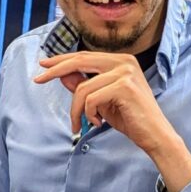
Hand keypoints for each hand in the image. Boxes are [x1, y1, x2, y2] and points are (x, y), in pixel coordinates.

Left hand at [34, 51, 190, 191]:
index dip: (61, 60)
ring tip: (82, 122)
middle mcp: (123, 61)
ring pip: (82, 88)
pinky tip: (98, 122)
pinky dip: (89, 114)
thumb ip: (83, 85)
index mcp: (119, 61)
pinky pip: (91, 99)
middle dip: (55, 71)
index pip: (83, 56)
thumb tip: (61, 74)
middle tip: (37, 80)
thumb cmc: (129, 118)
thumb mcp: (100, 100)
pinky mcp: (125, 87)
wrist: (154, 135)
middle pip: (79, 61)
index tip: (42, 65)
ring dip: (76, 109)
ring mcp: (125, 72)